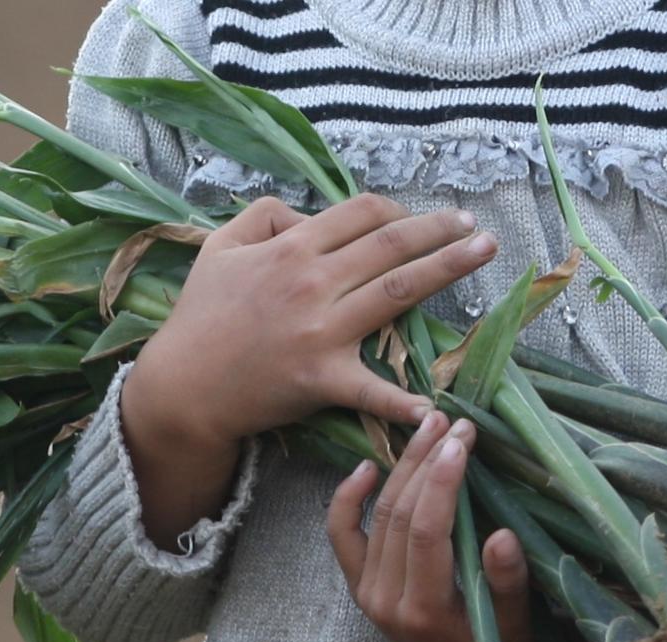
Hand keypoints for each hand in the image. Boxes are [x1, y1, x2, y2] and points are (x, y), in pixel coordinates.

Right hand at [117, 194, 498, 546]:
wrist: (181, 387)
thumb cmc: (199, 317)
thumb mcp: (219, 248)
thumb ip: (263, 217)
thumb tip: (307, 214)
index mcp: (291, 249)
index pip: (361, 214)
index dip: (397, 209)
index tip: (420, 218)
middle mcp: (313, 283)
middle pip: (391, 244)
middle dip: (441, 229)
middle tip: (474, 225)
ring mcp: (321, 332)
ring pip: (398, 292)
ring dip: (449, 268)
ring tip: (484, 253)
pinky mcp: (322, 379)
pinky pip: (370, 390)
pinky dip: (402, 400)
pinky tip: (436, 407)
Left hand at [325, 412, 542, 641]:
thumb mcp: (516, 629)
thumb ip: (506, 584)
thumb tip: (501, 534)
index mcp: (423, 611)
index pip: (426, 531)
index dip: (443, 481)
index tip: (463, 439)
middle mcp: (385, 602)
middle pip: (398, 516)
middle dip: (424, 463)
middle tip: (450, 420)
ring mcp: (368, 596)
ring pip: (375, 519)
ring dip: (398, 470)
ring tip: (424, 428)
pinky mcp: (362, 592)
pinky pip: (343, 539)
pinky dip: (347, 501)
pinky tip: (365, 467)